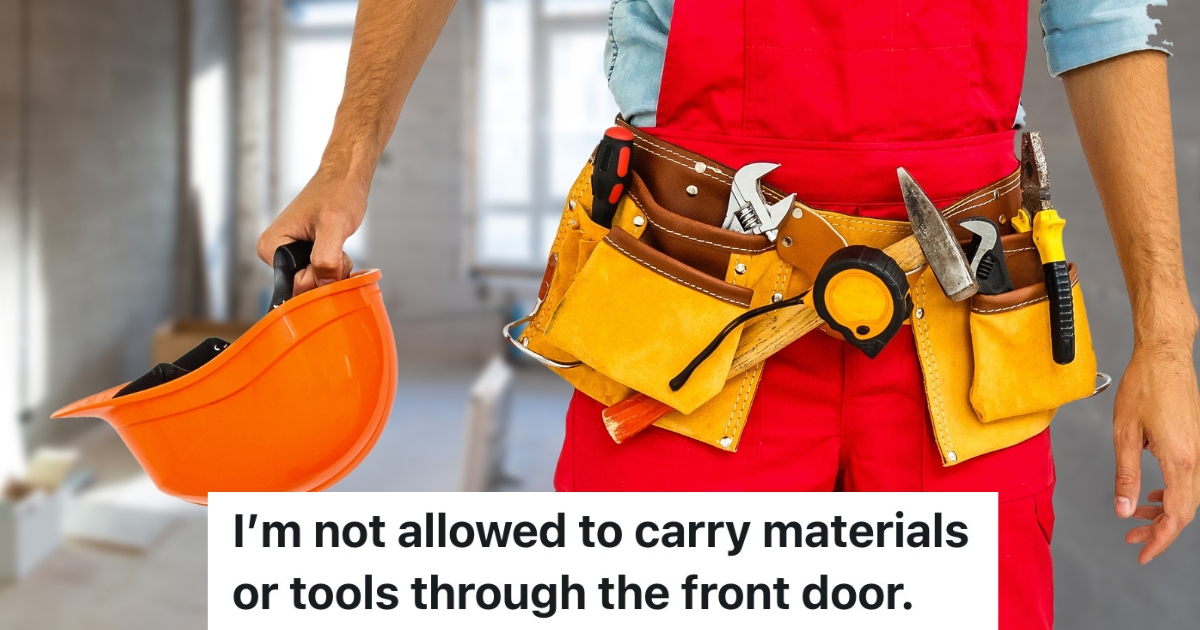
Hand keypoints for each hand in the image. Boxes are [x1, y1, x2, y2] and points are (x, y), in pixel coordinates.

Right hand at [257, 169, 366, 295]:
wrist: (344, 179)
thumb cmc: (336, 192)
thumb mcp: (333, 225)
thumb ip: (326, 257)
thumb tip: (322, 284)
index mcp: (271, 247)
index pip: (294, 285)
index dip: (318, 276)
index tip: (328, 252)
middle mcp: (275, 254)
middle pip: (304, 287)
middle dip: (328, 273)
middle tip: (337, 247)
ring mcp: (290, 255)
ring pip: (316, 283)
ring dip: (335, 270)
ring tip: (337, 244)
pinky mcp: (303, 255)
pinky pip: (320, 276)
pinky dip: (336, 267)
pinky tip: (338, 249)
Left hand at [1112, 344, 1199, 563]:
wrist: (1165, 356)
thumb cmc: (1144, 386)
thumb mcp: (1124, 433)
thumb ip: (1125, 475)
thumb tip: (1124, 510)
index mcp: (1181, 460)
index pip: (1175, 515)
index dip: (1160, 540)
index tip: (1142, 554)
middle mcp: (1197, 458)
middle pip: (1184, 510)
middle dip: (1159, 531)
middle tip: (1133, 541)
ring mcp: (1199, 450)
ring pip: (1187, 496)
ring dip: (1163, 512)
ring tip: (1136, 520)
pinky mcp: (1194, 442)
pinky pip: (1187, 479)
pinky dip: (1169, 493)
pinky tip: (1150, 495)